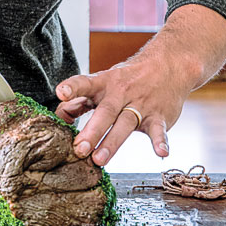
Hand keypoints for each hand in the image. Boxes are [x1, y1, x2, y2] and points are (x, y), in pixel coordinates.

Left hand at [54, 4, 225, 166]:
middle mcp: (120, 93)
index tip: (60, 93)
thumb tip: (58, 117)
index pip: (85, 83)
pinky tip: (161, 153)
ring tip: (99, 159)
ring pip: (125, 124)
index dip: (72, 87)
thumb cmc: (127, 79)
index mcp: (103, 83)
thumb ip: (80, 101)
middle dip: (92, 131)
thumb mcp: (102, 84)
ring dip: (112, 142)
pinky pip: (158, 130)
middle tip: (79, 149)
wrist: (167, 66)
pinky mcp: (158, 116)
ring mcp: (140, 104)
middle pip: (105, 112)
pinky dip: (160, 141)